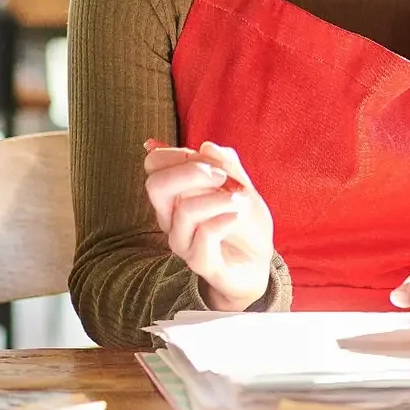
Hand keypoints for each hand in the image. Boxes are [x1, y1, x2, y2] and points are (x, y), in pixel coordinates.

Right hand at [143, 139, 273, 311]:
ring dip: (217, 199)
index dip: (178, 153)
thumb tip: (206, 145)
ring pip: (184, 210)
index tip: (209, 159)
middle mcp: (171, 219)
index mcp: (175, 196)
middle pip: (156, 185)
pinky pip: (204, 237)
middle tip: (222, 177)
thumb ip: (227, 165)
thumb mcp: (241, 187)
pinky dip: (224, 220)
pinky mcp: (201, 262)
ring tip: (239, 201)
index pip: (154, 165)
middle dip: (191, 171)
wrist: (256, 263)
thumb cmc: (243, 223)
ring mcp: (183, 242)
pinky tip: (235, 218)